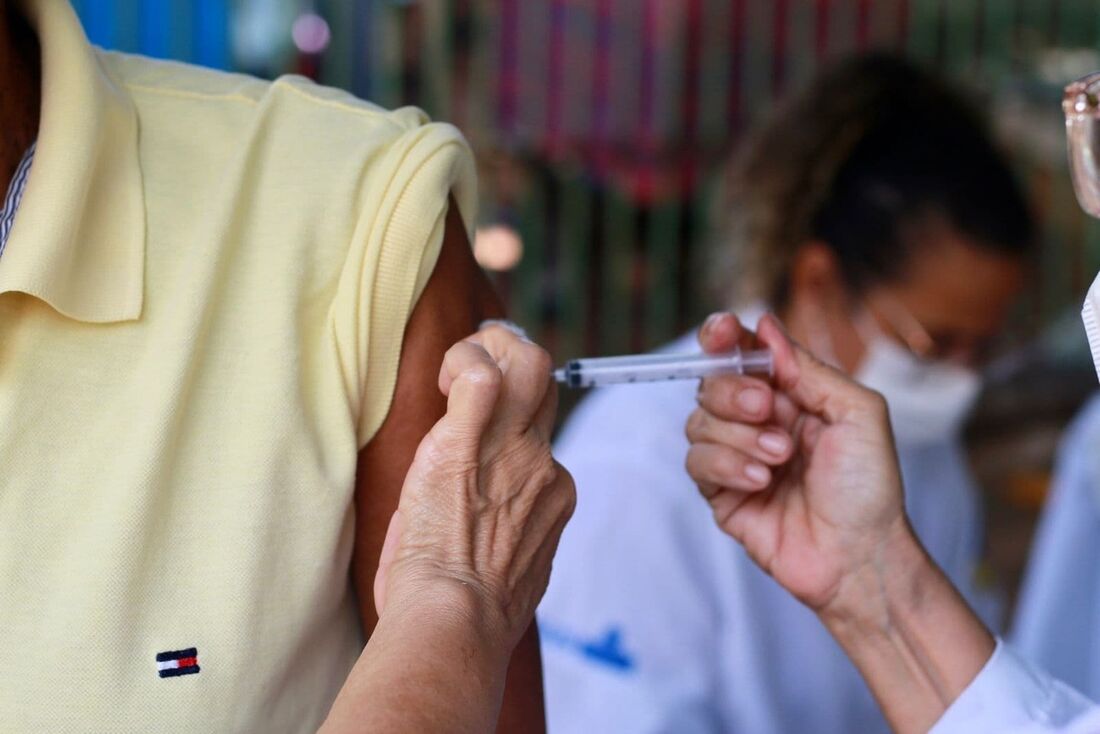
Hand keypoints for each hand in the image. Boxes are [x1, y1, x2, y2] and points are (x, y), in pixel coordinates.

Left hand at [373, 322, 575, 657]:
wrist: (454, 619)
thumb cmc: (465, 613)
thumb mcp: (506, 568)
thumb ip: (502, 531)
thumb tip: (477, 523)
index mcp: (551, 494)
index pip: (537, 432)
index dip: (503, 421)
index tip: (471, 431)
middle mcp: (541, 464)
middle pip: (544, 383)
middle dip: (510, 358)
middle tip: (469, 367)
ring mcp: (514, 449)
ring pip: (528, 364)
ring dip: (490, 348)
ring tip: (456, 364)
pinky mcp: (467, 440)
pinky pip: (478, 374)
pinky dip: (461, 361)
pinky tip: (442, 379)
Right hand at [685, 312, 909, 616]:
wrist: (860, 555)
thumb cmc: (869, 488)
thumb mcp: (859, 413)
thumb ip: (809, 369)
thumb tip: (766, 327)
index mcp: (791, 396)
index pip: (744, 355)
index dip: (725, 337)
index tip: (723, 332)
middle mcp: (758, 422)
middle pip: (712, 383)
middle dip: (734, 392)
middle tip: (766, 410)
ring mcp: (737, 457)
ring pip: (698, 422)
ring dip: (739, 436)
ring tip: (780, 459)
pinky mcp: (721, 494)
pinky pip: (697, 462)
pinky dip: (727, 465)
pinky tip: (761, 482)